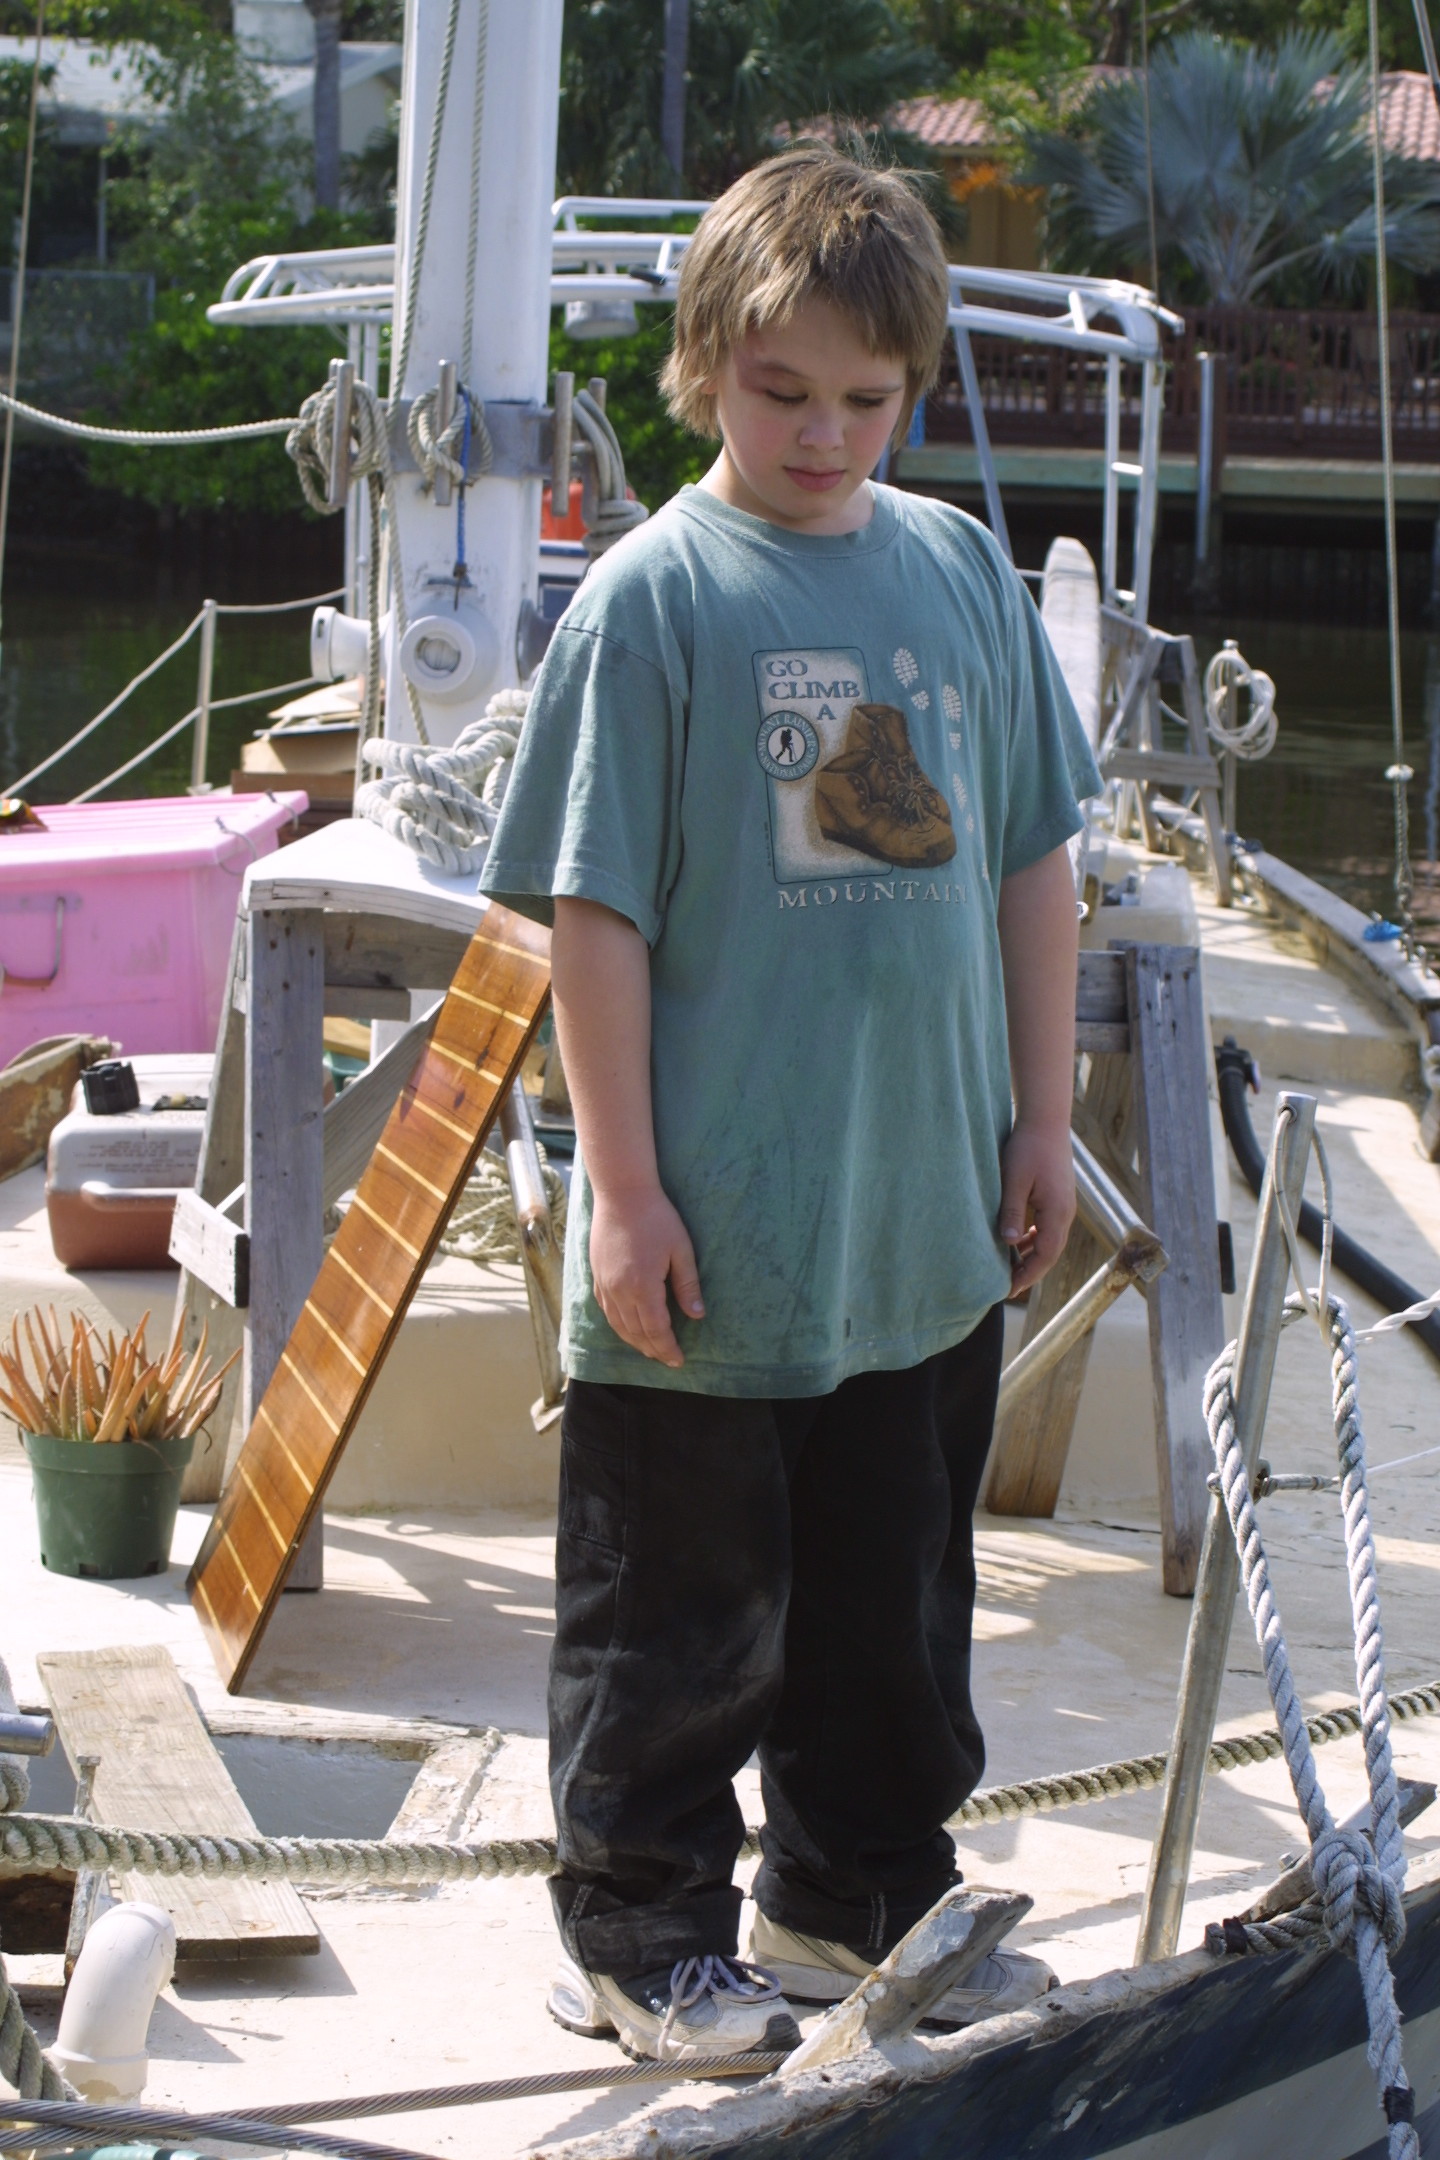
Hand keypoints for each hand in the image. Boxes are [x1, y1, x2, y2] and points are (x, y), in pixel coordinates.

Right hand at [589, 1184, 704, 1367]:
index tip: (679, 1360)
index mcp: (643, 1287)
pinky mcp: (597, 1276)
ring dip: (634, 1342)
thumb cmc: (657, 1218)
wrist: (622, 1193)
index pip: (657, 1330)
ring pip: (618, 1325)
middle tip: (667, 1360)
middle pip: (636, 1333)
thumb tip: (697, 1316)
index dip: (668, 1348)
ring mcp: (605, 1285)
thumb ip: (687, 1285)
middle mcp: (620, 1291)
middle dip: (653, 1350)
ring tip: (650, 1350)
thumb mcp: (681, 1249)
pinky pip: (606, 1311)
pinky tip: (627, 1328)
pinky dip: (618, 1326)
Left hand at [999, 1121, 1074, 1296]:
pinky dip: (1034, 1238)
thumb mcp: (1014, 1180)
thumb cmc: (1028, 1147)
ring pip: (1050, 1240)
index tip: (1009, 1290)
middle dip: (1030, 1271)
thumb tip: (1009, 1243)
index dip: (1027, 1275)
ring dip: (1032, 1255)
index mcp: (1057, 1212)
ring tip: (1010, 1268)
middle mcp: (1066, 1213)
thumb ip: (1012, 1211)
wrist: (1046, 1120)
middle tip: (1007, 1286)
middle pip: (1050, 1253)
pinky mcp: (1059, 1197)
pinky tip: (1018, 1241)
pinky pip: (1048, 1226)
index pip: (1045, 1255)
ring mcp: (1064, 1205)